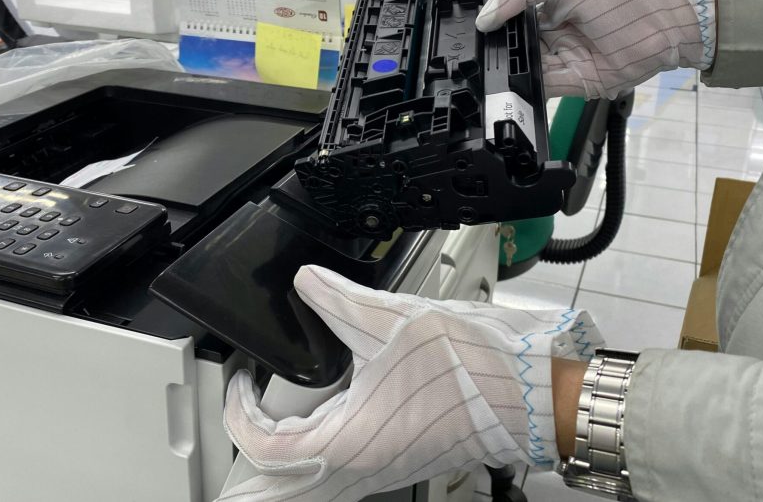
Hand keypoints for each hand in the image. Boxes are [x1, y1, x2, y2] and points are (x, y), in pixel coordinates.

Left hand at [217, 266, 602, 501]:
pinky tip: (321, 432)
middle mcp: (362, 467)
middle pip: (283, 484)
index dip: (239, 411)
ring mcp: (383, 470)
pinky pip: (341, 476)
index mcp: (349, 440)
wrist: (529, 393)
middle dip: (251, 463)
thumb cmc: (473, 369)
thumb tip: (306, 282)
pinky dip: (315, 461)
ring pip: (312, 485)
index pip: (265, 446)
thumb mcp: (391, 319)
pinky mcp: (401, 462)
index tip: (240, 380)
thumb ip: (337, 299)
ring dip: (282, 465)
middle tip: (233, 439)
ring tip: (265, 440)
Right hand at [475, 0, 715, 99]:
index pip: (514, 15)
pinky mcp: (580, 81)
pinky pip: (545, 88)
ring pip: (528, 69)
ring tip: (491, 66)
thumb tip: (486, 18)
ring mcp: (569, 57)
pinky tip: (511, 82)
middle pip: (518, 45)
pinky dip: (526, 88)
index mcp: (554, 1)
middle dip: (500, 49)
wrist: (673, 12)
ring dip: (510, 70)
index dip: (495, 22)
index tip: (477, 29)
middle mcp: (560, 31)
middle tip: (481, 51)